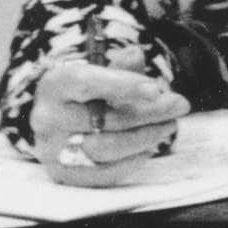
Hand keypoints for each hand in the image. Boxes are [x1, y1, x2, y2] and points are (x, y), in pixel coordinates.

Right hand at [29, 54, 189, 186]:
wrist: (59, 124)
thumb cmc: (89, 94)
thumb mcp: (101, 73)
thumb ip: (120, 67)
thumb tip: (135, 53)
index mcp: (55, 85)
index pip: (87, 83)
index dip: (123, 85)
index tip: (156, 89)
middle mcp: (47, 118)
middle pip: (103, 119)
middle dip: (149, 112)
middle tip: (180, 105)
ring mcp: (52, 150)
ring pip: (105, 148)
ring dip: (145, 137)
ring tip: (168, 125)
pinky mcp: (63, 174)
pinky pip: (103, 172)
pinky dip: (132, 160)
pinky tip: (150, 146)